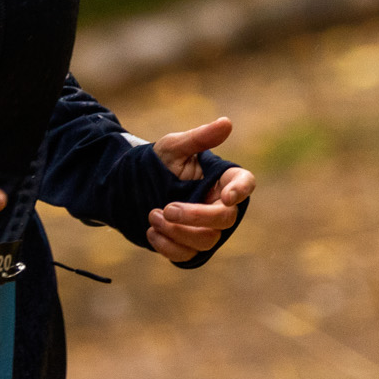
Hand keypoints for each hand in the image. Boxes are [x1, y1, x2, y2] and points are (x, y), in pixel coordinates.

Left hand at [147, 116, 254, 262]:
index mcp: (222, 178)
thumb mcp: (174, 147)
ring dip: (177, 232)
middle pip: (224, 219)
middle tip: (166, 209)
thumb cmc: (160, 162)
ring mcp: (207, 228)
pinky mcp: (191, 246)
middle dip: (195, 216)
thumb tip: (226, 122)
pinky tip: (151, 232)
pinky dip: (168, 246)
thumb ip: (199, 138)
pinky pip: (188, 255)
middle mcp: (220, 205)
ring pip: (207, 240)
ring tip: (152, 215)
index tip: (226, 196)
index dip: (241, 191)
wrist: (133, 187)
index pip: (244, 183)